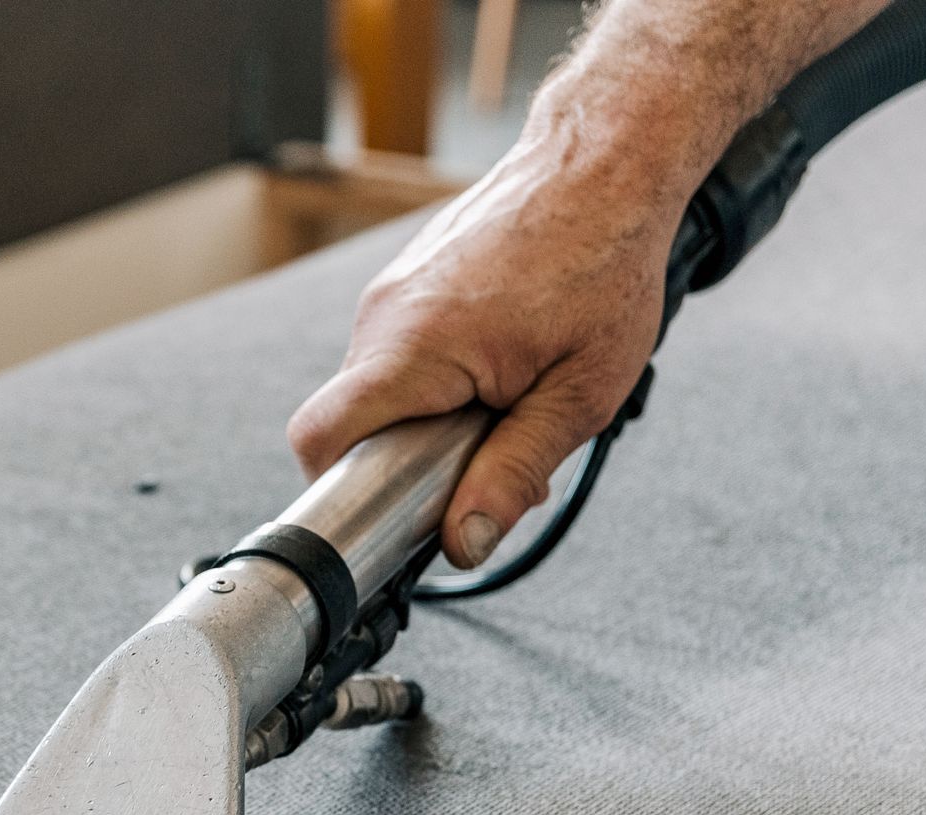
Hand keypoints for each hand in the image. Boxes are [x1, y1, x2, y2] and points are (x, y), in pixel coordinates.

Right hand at [285, 130, 681, 568]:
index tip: (394, 512)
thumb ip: (513, 473)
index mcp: (415, 346)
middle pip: (353, 423)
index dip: (340, 491)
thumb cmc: (605, 258)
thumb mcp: (579, 392)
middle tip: (487, 456)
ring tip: (506, 399)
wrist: (605, 158)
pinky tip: (500, 365)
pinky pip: (399, 356)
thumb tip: (463, 545)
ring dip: (429, 417)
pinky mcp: (405, 283)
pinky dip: (437, 379)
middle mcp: (384, 316)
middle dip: (409, 458)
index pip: (319, 438)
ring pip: (380, 392)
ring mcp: (389, 294)